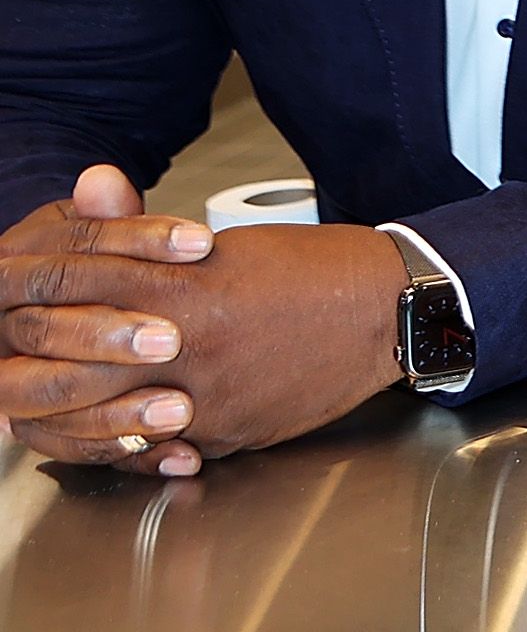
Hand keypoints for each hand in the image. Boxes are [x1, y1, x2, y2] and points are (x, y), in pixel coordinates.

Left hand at [4, 216, 403, 467]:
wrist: (385, 313)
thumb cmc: (310, 271)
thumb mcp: (227, 242)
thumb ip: (144, 228)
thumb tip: (94, 181)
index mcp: (184, 290)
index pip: (79, 289)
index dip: (37, 290)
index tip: (14, 293)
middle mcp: (190, 347)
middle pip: (75, 367)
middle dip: (33, 367)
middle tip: (10, 366)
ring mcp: (209, 397)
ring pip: (108, 423)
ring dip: (69, 417)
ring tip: (45, 409)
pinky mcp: (229, 433)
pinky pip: (159, 450)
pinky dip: (127, 445)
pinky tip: (109, 433)